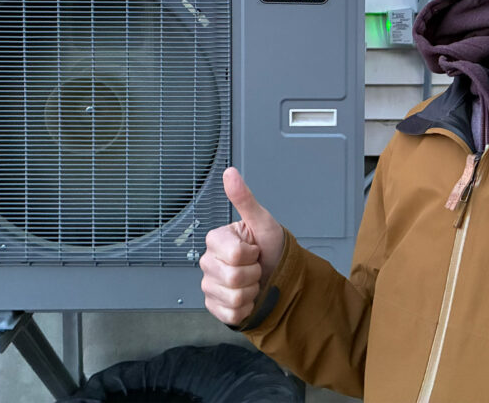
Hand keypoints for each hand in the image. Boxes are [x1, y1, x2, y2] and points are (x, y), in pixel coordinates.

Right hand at [200, 167, 284, 324]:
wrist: (280, 276)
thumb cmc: (272, 249)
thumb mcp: (263, 222)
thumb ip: (244, 199)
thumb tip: (231, 173)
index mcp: (216, 240)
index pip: (235, 255)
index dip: (252, 254)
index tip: (254, 249)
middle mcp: (208, 262)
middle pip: (233, 278)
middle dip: (254, 274)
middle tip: (256, 266)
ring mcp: (209, 285)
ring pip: (233, 298)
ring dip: (251, 292)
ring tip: (253, 281)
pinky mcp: (214, 306)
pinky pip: (230, 314)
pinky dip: (246, 309)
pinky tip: (247, 297)